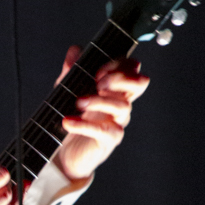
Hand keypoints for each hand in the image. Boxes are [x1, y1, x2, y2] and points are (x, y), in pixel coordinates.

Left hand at [52, 52, 148, 181]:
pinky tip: (68, 122)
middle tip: (98, 82)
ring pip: (122, 106)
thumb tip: (75, 50)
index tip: (98, 70)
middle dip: (120, 78)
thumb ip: (72, 71)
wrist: (65, 154)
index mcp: (114, 88)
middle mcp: (120, 102)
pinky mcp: (109, 140)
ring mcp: (117, 122)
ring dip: (99, 101)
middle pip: (139, 83)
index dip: (119, 64)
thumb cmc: (73, 119)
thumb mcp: (67, 91)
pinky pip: (106, 130)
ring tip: (77, 103)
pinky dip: (85, 125)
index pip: (131, 68)